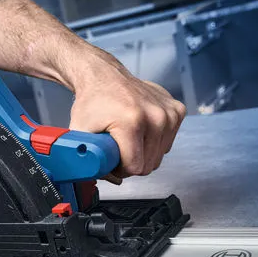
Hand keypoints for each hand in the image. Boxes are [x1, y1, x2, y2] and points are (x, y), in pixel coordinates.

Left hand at [68, 53, 185, 180]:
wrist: (104, 76)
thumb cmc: (93, 102)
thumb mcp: (80, 133)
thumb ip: (90, 161)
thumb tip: (112, 180)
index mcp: (132, 122)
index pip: (135, 168)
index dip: (120, 169)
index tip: (112, 157)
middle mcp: (155, 116)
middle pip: (148, 165)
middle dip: (131, 161)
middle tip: (118, 146)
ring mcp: (169, 113)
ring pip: (159, 156)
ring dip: (143, 152)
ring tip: (128, 136)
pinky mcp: (177, 110)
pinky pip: (167, 142)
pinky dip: (153, 140)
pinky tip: (141, 128)